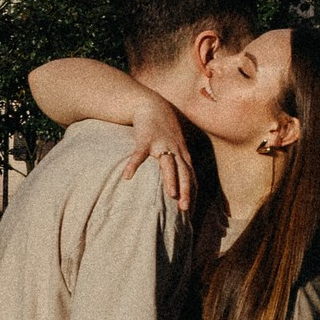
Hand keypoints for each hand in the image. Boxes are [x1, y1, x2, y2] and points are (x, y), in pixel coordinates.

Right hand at [120, 88, 193, 215]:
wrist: (152, 106)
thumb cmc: (164, 131)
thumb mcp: (176, 147)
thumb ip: (177, 165)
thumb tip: (177, 188)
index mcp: (183, 156)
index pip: (191, 178)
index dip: (192, 195)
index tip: (191, 213)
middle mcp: (176, 151)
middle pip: (184, 173)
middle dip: (186, 191)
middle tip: (186, 209)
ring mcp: (161, 145)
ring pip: (168, 164)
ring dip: (171, 179)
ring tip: (171, 194)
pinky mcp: (145, 139)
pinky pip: (139, 154)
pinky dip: (133, 164)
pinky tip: (127, 176)